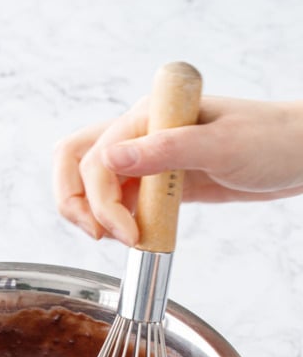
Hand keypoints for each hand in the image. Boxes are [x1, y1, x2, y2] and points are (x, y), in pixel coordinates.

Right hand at [53, 97, 302, 244]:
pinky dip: (116, 221)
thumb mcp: (220, 145)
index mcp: (148, 116)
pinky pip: (119, 199)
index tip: (127, 235)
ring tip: (123, 240)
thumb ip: (165, 150)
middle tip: (101, 237)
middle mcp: (139, 133)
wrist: (299, 156)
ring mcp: (146, 158)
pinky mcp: (157, 181)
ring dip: (93, 214)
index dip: (102, 202)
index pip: (98, 159)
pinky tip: (135, 236)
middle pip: (78, 162)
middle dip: (75, 203)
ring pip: (92, 183)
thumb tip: (109, 159)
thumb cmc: (270, 141)